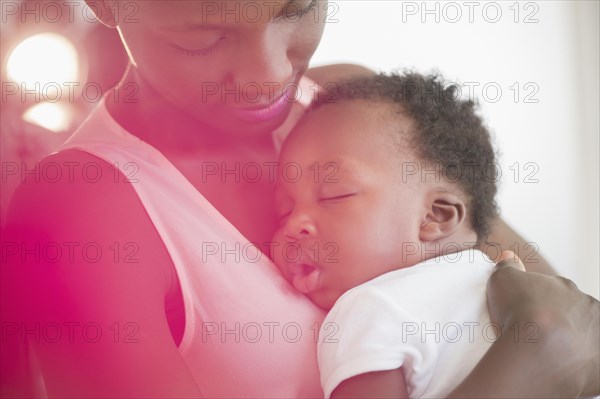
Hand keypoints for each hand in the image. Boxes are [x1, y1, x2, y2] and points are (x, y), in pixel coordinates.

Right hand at [487, 251, 599, 396]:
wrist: (535, 349)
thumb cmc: (519, 311)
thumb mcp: (502, 278)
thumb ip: (507, 265)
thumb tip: (508, 256)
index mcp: (566, 288)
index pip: (557, 291)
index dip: (541, 301)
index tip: (527, 312)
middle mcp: (588, 307)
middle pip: (574, 313)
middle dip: (560, 320)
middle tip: (537, 333)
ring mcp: (597, 336)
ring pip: (585, 337)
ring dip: (572, 342)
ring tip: (547, 354)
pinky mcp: (598, 366)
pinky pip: (591, 367)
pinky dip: (580, 366)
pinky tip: (564, 370)